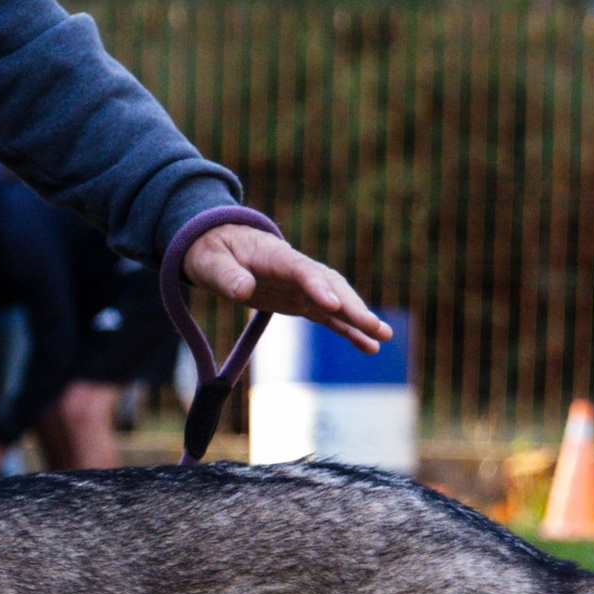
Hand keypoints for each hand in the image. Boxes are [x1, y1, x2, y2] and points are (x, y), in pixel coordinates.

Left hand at [184, 223, 389, 353]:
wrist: (218, 246)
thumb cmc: (212, 252)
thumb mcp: (209, 262)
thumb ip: (226, 276)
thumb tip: (242, 291)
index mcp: (275, 256)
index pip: (301, 270)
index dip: (317, 286)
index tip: (332, 305)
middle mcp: (296, 270)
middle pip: (330, 286)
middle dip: (352, 306)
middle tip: (373, 326)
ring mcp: (302, 286)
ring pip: (337, 301)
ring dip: (359, 319)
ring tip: (384, 338)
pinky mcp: (301, 301)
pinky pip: (329, 316)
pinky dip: (348, 330)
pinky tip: (369, 347)